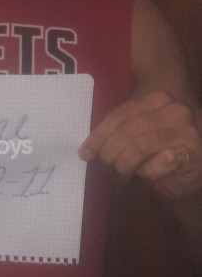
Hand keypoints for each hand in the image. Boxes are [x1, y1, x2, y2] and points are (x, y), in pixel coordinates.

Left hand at [78, 91, 201, 201]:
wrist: (191, 176)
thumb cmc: (160, 155)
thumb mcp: (139, 136)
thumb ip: (120, 132)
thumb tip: (87, 147)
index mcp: (158, 100)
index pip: (120, 114)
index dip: (99, 135)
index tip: (85, 152)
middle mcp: (175, 110)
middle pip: (128, 130)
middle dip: (110, 152)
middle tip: (105, 168)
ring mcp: (186, 130)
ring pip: (140, 146)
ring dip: (124, 165)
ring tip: (121, 176)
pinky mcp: (191, 153)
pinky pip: (158, 164)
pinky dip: (146, 173)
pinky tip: (146, 175)